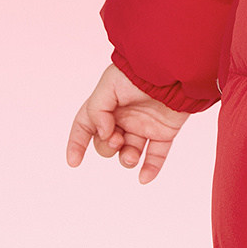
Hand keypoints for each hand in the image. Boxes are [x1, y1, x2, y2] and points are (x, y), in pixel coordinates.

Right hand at [65, 64, 190, 183]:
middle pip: (106, 143)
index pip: (85, 125)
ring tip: (131, 156)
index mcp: (107, 105)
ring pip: (129, 153)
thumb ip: (98, 110)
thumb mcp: (109, 85)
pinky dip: (151, 168)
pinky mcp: (164, 132)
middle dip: (107, 147)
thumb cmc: (139, 72)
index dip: (77, 143)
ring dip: (127, 160)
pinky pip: (156, 155)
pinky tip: (144, 178)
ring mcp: (144, 126)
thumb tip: (102, 133)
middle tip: (116, 139)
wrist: (172, 70)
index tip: (74, 162)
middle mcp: (124, 117)